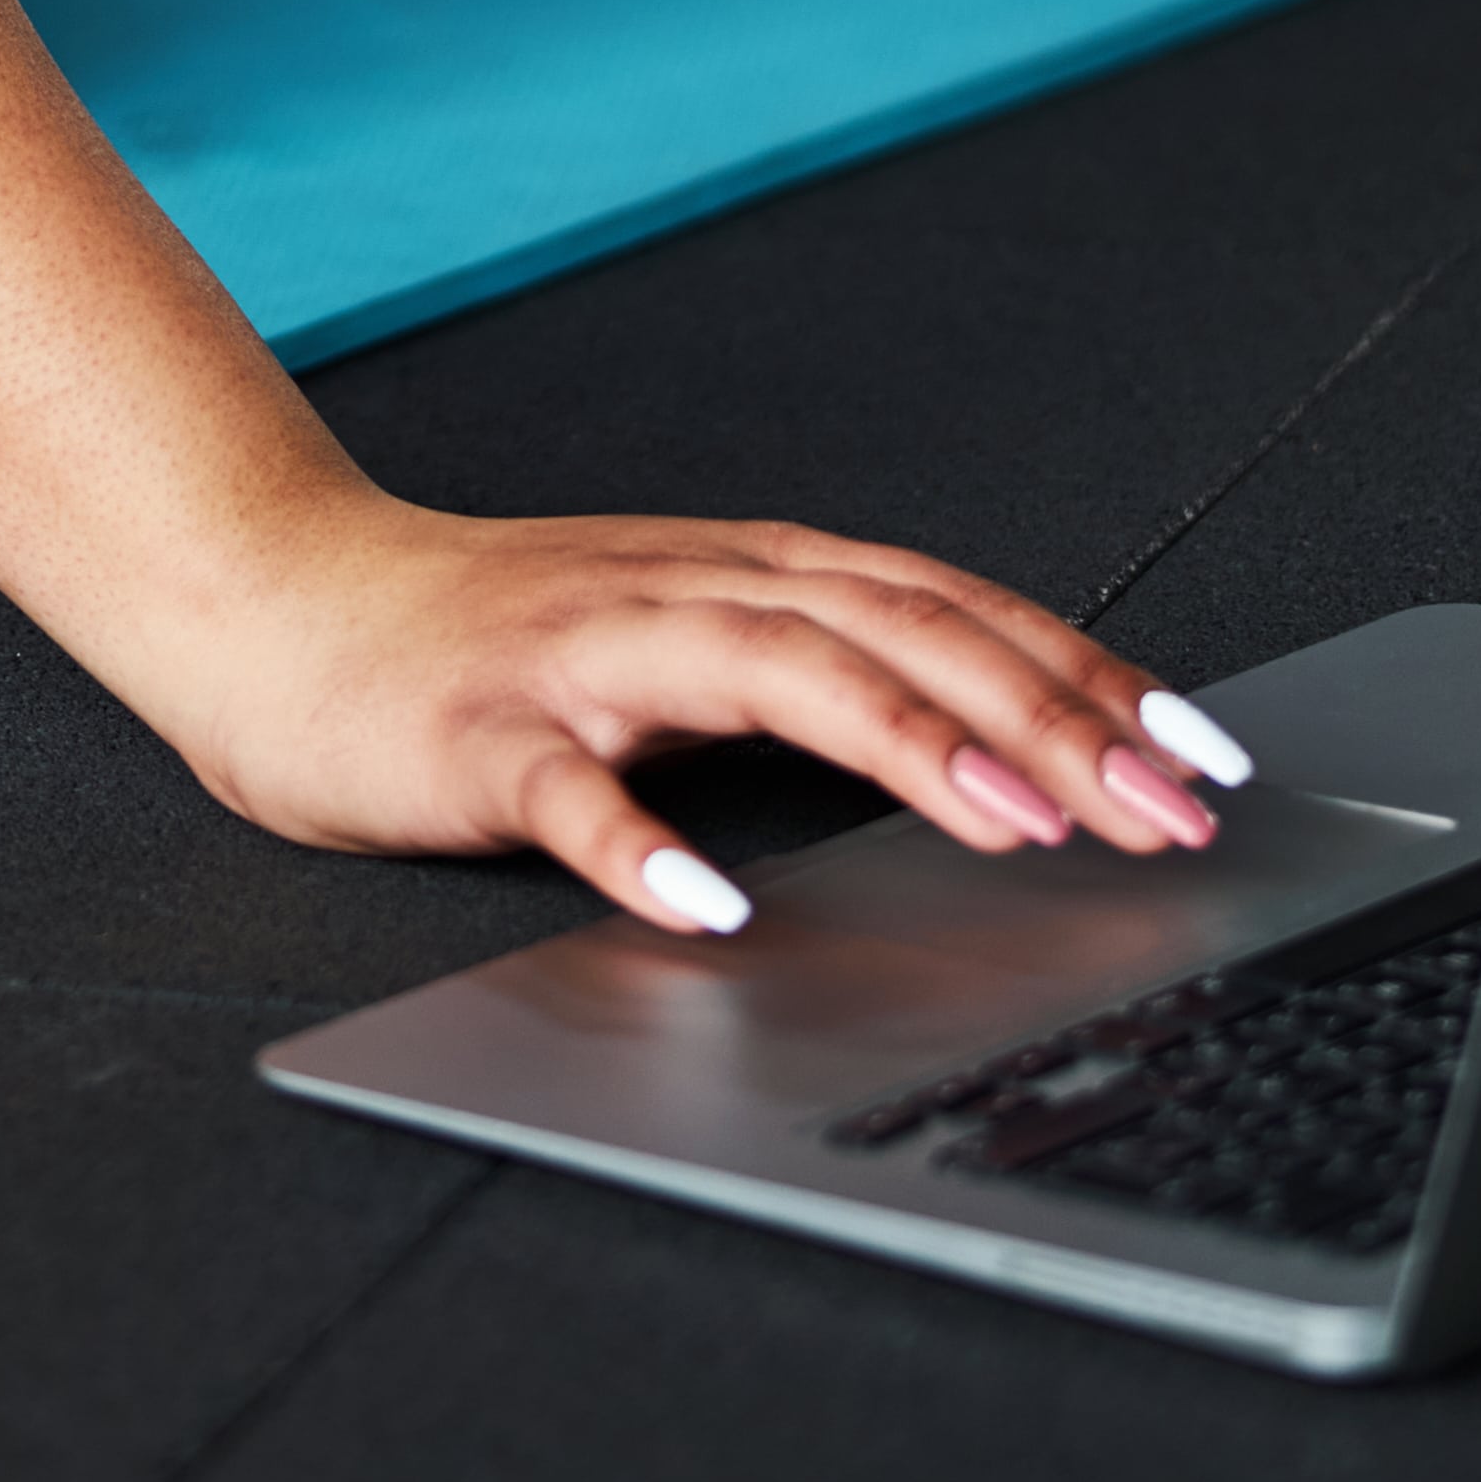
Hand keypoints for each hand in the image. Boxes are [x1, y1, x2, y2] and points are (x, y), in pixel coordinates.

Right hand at [150, 502, 1235, 932]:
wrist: (277, 602)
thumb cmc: (491, 640)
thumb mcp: (686, 637)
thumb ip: (817, 672)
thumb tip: (1006, 746)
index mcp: (747, 574)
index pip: (952, 606)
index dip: (1085, 671)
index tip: (1203, 755)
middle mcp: (687, 592)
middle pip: (895, 629)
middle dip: (1045, 716)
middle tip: (1159, 808)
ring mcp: (584, 656)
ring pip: (768, 673)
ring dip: (900, 742)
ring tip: (1007, 822)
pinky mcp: (480, 733)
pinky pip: (568, 788)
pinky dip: (643, 844)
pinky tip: (707, 907)